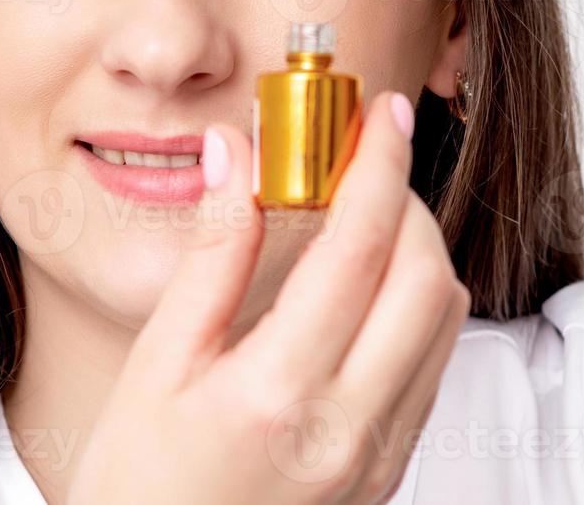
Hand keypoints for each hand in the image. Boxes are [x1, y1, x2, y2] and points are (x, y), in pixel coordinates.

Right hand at [65, 93, 468, 504]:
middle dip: (408, 201)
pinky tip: (364, 293)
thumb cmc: (138, 484)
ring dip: (418, 253)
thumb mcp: (157, 364)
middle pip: (426, 279)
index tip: (377, 116)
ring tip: (363, 220)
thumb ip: (212, 255)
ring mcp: (377, 458)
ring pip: (445, 323)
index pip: (359, 251)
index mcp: (278, 393)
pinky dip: (415, 310)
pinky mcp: (388, 474)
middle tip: (364, 162)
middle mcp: (347, 430)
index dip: (376, 167)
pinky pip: (431, 370)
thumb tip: (237, 157)